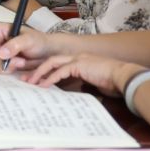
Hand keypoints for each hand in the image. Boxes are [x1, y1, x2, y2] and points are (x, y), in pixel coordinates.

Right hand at [0, 22, 56, 70]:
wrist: (49, 53)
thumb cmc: (40, 41)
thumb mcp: (29, 39)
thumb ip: (14, 44)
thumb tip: (1, 53)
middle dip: (0, 59)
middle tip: (16, 59)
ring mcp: (0, 54)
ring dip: (6, 66)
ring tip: (21, 62)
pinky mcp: (5, 64)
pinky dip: (8, 70)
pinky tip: (19, 66)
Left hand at [15, 53, 139, 96]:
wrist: (123, 77)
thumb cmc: (112, 82)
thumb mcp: (92, 83)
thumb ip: (81, 84)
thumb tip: (72, 93)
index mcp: (79, 61)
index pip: (57, 63)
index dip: (44, 71)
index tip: (34, 81)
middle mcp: (76, 57)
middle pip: (50, 60)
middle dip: (37, 70)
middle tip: (26, 80)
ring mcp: (78, 59)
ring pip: (52, 63)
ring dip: (40, 73)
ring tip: (31, 83)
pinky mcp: (80, 64)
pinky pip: (61, 71)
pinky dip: (51, 78)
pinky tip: (44, 85)